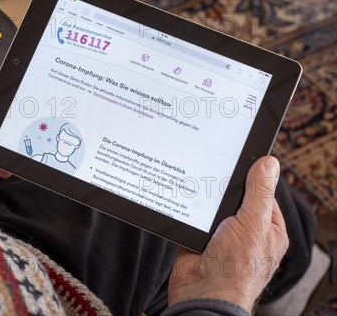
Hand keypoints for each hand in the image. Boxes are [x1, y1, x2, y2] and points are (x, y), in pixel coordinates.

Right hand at [167, 156, 288, 312]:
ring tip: (197, 187)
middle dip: (222, 189)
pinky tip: (182, 201)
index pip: (262, 194)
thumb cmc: (235, 267)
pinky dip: (186, 211)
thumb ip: (259, 192)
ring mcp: (220, 237)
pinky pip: (191, 218)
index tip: (238, 160)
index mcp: (267, 229)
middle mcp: (244, 233)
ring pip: (210, 208)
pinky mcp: (197, 239)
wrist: (203, 292)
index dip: (251, 178)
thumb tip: (269, 163)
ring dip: (202, 201)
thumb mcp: (254, 222)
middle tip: (213, 172)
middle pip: (234, 199)